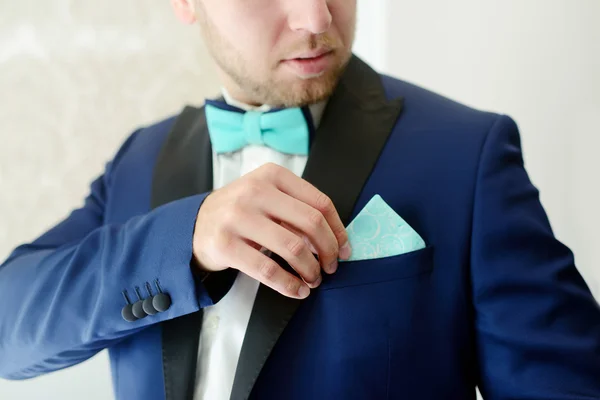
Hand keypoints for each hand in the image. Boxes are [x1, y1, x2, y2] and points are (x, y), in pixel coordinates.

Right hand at [192, 163, 351, 298]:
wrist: (197, 224)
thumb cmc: (242, 212)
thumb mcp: (268, 197)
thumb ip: (298, 210)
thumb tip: (335, 240)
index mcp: (272, 175)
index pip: (319, 203)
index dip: (338, 230)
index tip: (344, 249)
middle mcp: (255, 191)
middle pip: (311, 223)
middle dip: (328, 250)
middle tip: (331, 267)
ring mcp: (237, 217)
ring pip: (292, 248)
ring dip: (310, 270)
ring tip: (313, 279)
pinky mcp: (225, 245)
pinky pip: (268, 269)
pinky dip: (289, 284)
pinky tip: (297, 290)